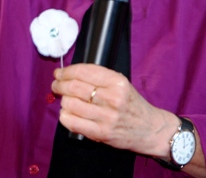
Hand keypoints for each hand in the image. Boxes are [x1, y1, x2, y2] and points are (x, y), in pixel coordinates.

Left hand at [51, 63, 178, 156]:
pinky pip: (72, 122)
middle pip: (74, 87)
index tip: (59, 72)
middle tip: (56, 85)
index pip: (84, 71)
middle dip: (60, 84)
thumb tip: (69, 74)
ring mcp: (106, 117)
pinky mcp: (101, 134)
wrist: (149, 129)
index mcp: (117, 82)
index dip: (67, 71)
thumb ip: (99, 78)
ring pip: (70, 104)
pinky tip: (68, 113)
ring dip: (63, 100)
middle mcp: (112, 98)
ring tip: (65, 100)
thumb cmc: (132, 104)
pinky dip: (64, 116)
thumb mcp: (121, 84)